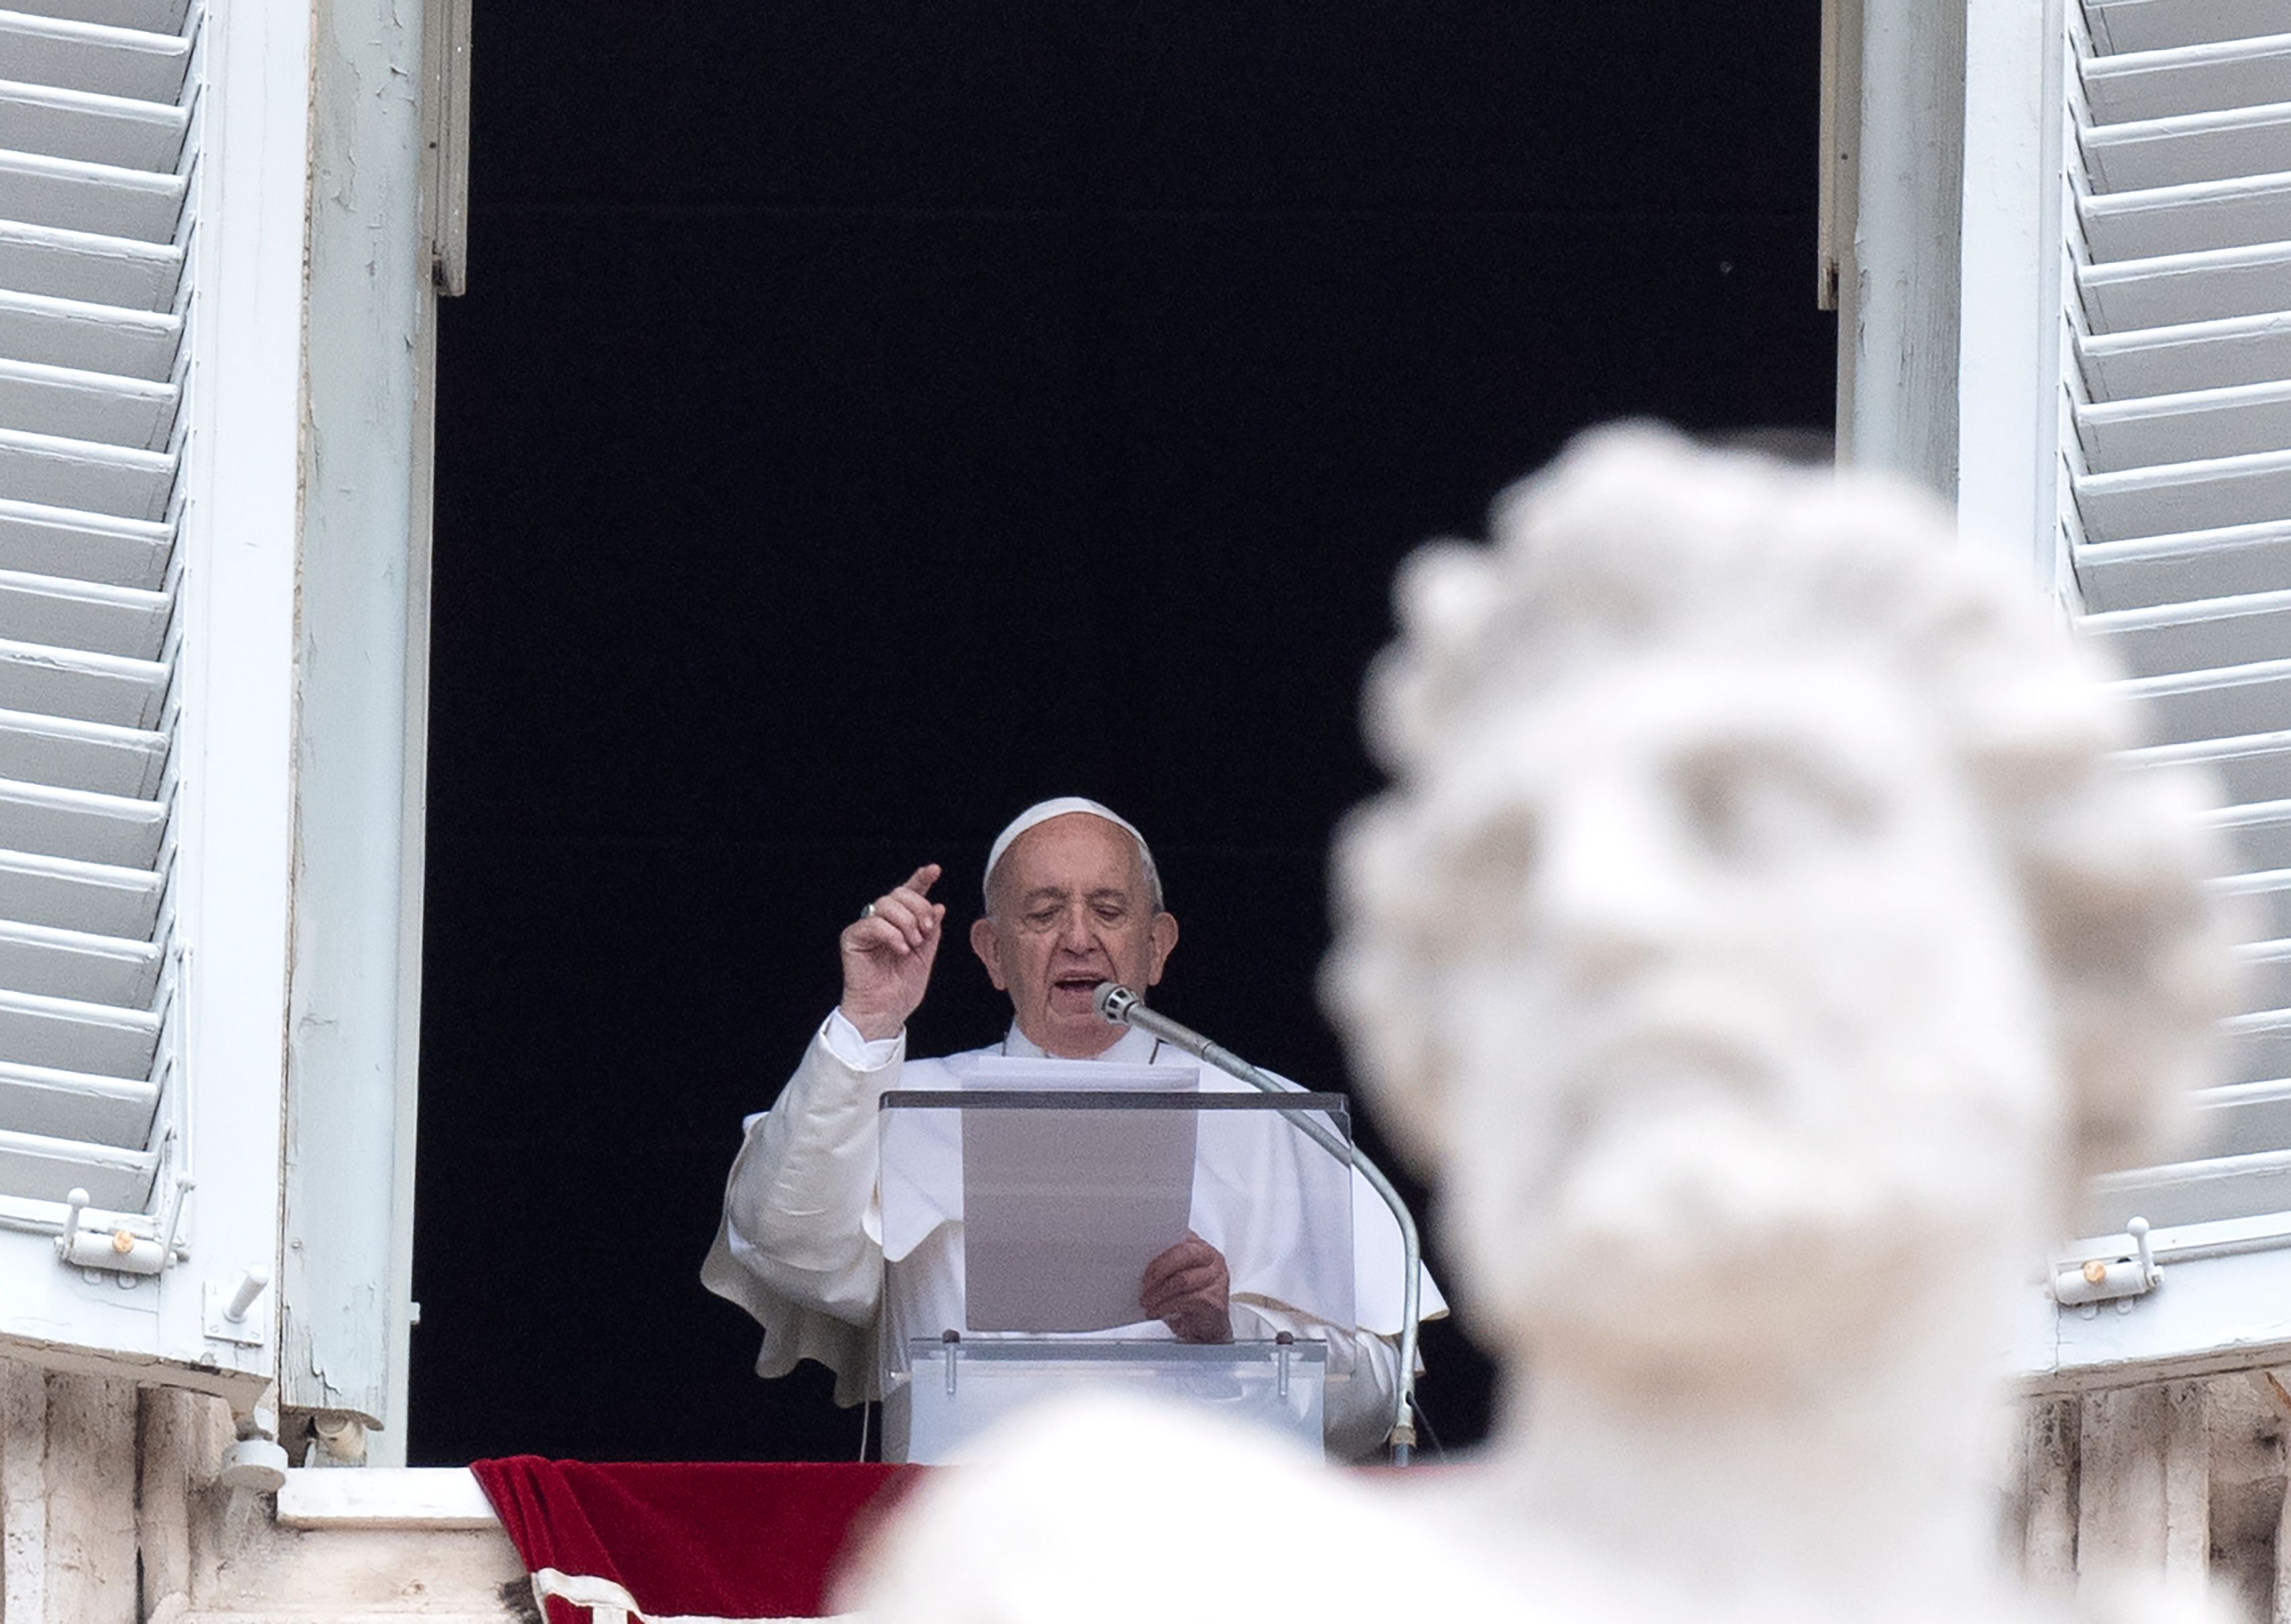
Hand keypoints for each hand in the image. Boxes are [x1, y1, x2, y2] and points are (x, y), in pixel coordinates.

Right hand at [838, 864, 946, 1041]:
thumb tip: (939, 905)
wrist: (886, 1012)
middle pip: (899, 893)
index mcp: (901, 923)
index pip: (910, 893)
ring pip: (886, 904)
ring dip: (906, 922)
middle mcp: (882, 921)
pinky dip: (891, 934)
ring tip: (913, 945)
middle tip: (927, 930)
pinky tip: (900, 948)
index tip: (934, 870)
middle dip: (918, 908)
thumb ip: (932, 930)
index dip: (921, 879)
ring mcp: (866, 928)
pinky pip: (873, 923)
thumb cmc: (902, 988)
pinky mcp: (852, 938)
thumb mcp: (926, 956)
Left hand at [1140, 1232, 1230, 1343]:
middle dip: (1158, 1269)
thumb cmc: (1190, 1299)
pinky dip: (1166, 1306)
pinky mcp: (1215, 1300)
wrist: (1207, 1328)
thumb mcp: (1177, 1276)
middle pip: (1184, 1254)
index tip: (1141, 1256)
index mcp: (1201, 1247)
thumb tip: (1139, 1260)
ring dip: (1159, 1292)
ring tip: (1146, 1301)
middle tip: (1144, 1283)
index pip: (1181, 1236)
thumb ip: (1166, 1263)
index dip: (1160, 1245)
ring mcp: (1217, 1279)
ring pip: (1182, 1279)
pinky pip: (1186, 1300)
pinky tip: (1156, 1311)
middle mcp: (1213, 1259)